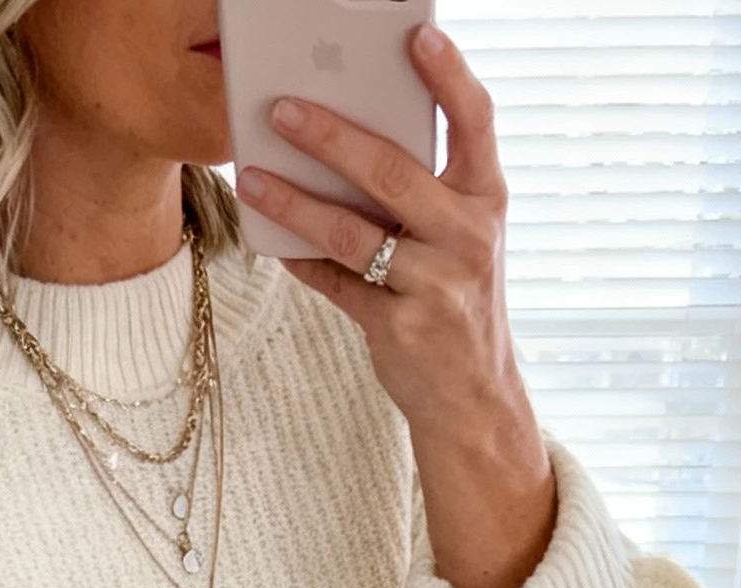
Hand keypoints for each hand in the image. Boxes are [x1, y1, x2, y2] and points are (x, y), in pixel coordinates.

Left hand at [237, 28, 556, 587]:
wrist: (475, 399)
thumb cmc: (457, 298)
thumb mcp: (459, 236)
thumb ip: (421, 190)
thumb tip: (341, 137)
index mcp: (487, 198)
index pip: (475, 121)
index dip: (448, 75)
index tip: (417, 35)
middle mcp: (468, 237)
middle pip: (393, 172)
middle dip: (331, 135)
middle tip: (280, 107)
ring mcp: (436, 286)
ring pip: (353, 233)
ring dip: (295, 202)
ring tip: (252, 175)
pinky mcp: (401, 329)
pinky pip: (337, 285)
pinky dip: (301, 261)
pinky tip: (272, 240)